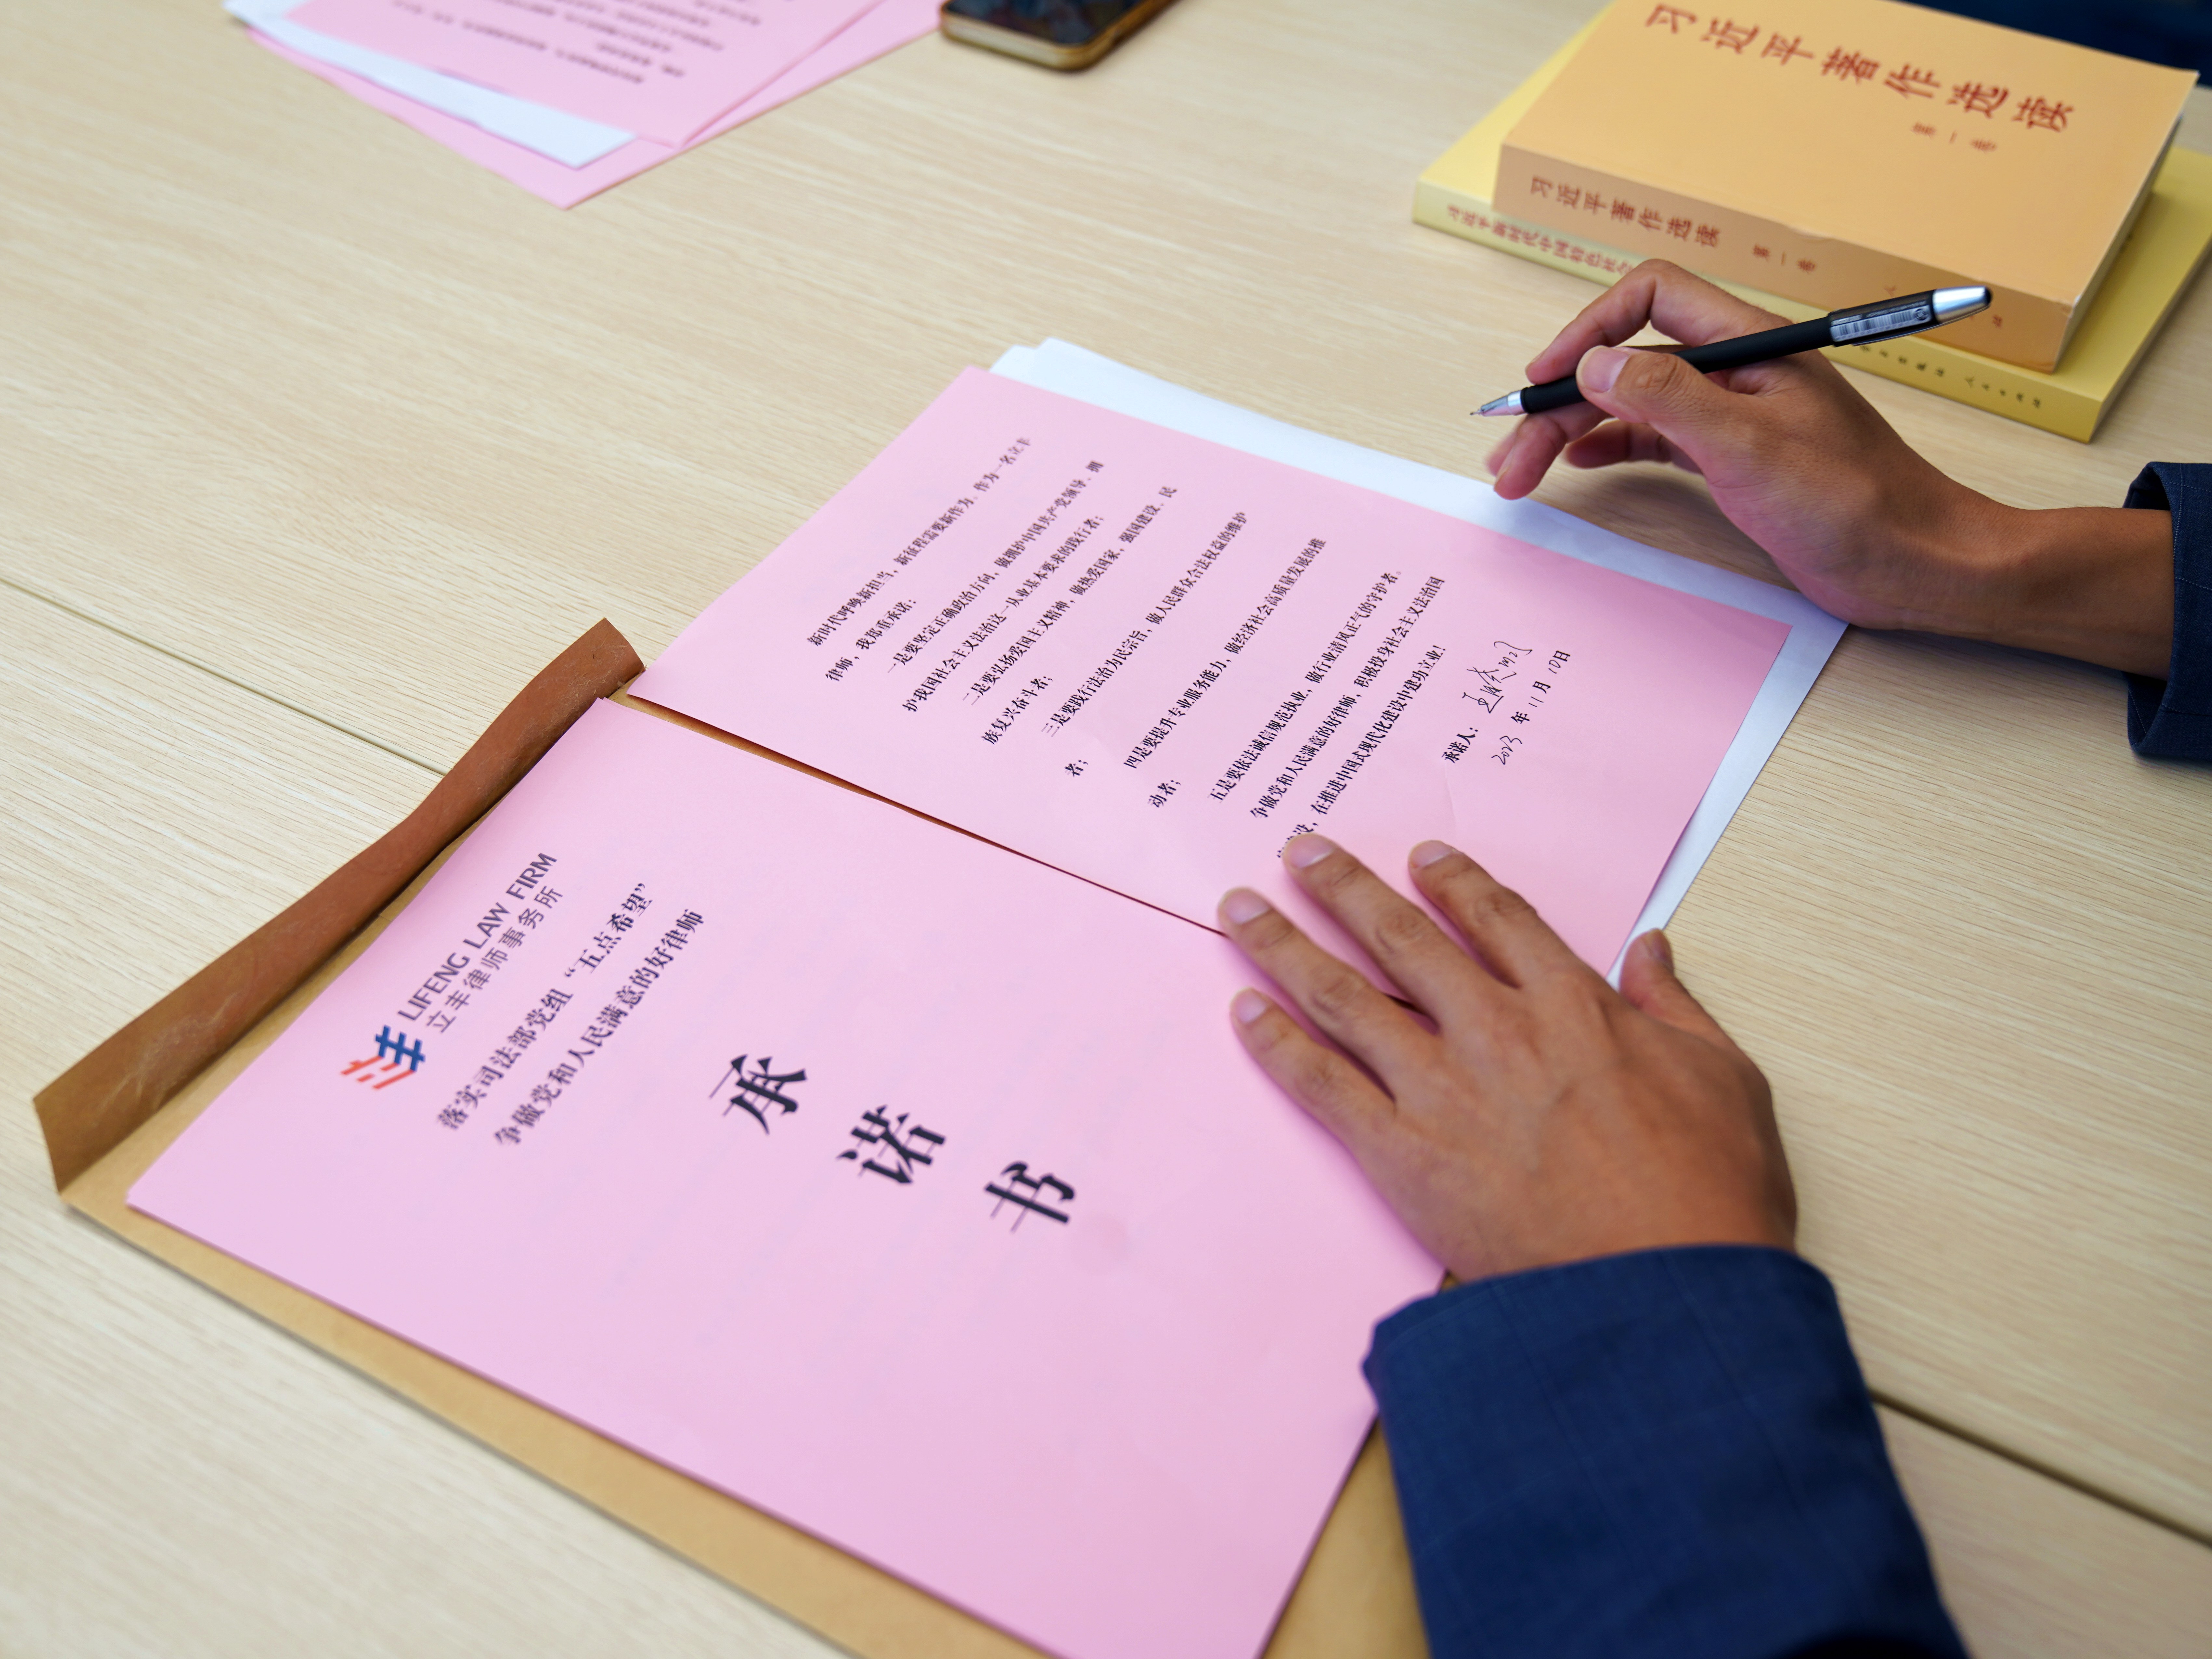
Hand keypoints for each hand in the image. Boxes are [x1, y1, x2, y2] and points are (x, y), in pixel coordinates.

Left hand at [1219, 834, 1793, 1280]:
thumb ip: (1675, 1007)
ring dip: (1285, 946)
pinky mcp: (1402, 1154)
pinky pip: (1322, 1084)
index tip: (1420, 859)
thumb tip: (1652, 949)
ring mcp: (1442, 1090)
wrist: (1663, 1292)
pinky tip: (1243, 1011)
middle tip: (1299, 851)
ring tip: (1240, 909)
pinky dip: (1276, 1044)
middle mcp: (1496, 1031)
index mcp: (1572, 1006)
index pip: (1497, 920)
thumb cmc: (1706, 1195)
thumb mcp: (1724, 1079)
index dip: (1454, 883)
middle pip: (1402, 938)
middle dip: (1344, 888)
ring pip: (1343, 996)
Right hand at [1485, 260, 2173, 678]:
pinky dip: (1610, 446)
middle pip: (1627, 359)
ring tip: (1521, 472)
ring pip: (1632, 403)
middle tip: (1510, 453)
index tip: (1546, 379)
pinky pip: (1654, 437)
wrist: (1915, 563)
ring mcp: (1733, 416)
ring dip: (1573, 430)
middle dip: (1561, 400)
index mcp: (1750, 346)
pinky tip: (1578, 465)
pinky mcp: (1733, 460)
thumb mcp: (1749, 446)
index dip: (1590, 329)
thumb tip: (1596, 364)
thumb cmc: (1853, 505)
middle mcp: (1737, 371)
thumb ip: (1669, 397)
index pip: (1652, 297)